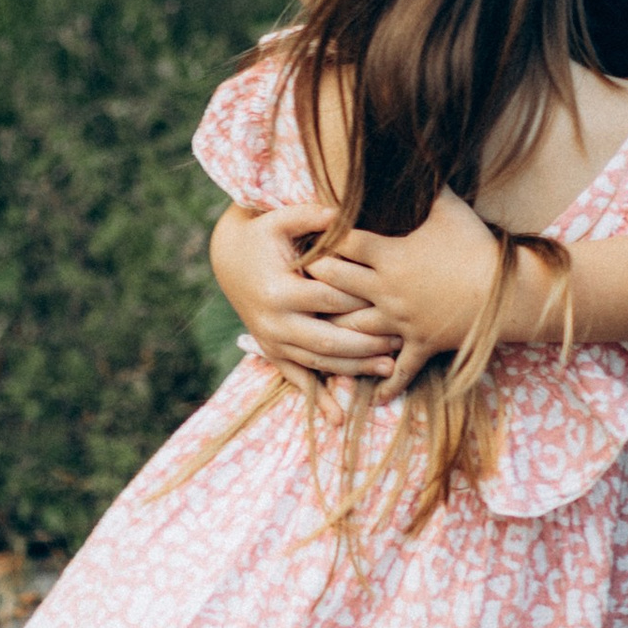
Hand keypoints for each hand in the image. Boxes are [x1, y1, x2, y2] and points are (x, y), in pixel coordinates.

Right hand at [213, 205, 396, 385]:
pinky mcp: (272, 351)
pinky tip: (338, 418)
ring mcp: (272, 341)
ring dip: (353, 369)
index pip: (328, 300)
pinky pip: (296, 379)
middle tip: (399, 342)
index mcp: (278, 290)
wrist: (227, 258)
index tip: (393, 299)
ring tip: (389, 368)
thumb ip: (309, 215)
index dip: (360, 301)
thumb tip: (340, 209)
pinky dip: (317, 398)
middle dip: (365, 345)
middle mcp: (273, 321)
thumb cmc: (261, 234)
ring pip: (317, 363)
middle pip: (327, 340)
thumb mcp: (279, 219)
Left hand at [305, 187, 507, 394]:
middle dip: (315, 278)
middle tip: (294, 274)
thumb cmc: (477, 244)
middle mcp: (387, 291)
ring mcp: (402, 322)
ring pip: (355, 327)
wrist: (508, 292)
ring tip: (312, 323)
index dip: (320, 235)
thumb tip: (413, 149)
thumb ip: (425, 181)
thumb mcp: (449, 207)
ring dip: (333, 326)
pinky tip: (370, 392)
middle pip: (336, 284)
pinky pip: (400, 369)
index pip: (341, 243)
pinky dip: (385, 381)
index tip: (302, 232)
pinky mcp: (421, 344)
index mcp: (390, 256)